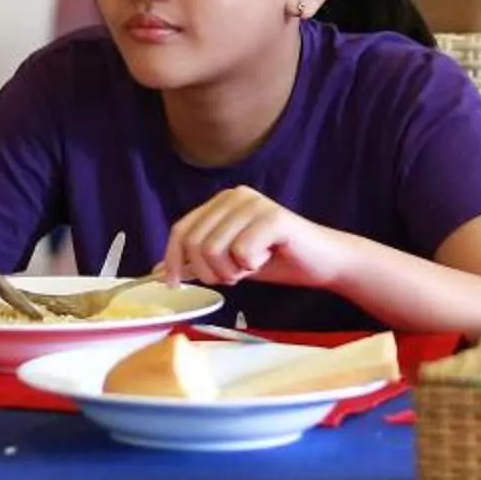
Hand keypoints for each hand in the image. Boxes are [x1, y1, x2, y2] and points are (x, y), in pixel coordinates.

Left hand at [161, 187, 346, 291]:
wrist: (322, 262)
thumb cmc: (277, 260)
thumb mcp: (229, 262)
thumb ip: (197, 261)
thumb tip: (157, 269)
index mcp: (221, 202)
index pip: (181, 230)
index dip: (173, 259)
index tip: (174, 284)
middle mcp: (235, 196)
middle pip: (195, 244)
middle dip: (210, 272)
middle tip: (234, 276)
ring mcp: (254, 204)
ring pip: (215, 250)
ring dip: (231, 272)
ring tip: (251, 267)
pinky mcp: (274, 217)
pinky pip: (242, 251)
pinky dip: (251, 266)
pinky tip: (267, 259)